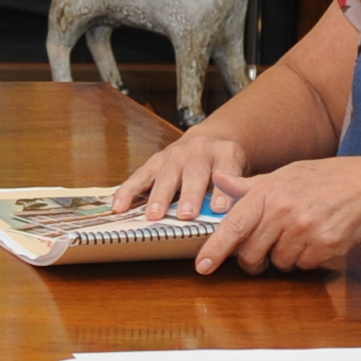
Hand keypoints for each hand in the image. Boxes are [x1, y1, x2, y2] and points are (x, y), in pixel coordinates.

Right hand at [109, 127, 247, 218]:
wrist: (210, 141)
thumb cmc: (226, 166)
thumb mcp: (241, 172)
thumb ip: (237, 191)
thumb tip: (233, 219)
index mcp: (226, 153)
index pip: (226, 170)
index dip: (222, 190)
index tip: (220, 209)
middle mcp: (199, 151)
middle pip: (194, 173)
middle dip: (189, 195)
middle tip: (187, 214)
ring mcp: (174, 155)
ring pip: (166, 175)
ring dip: (159, 196)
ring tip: (154, 215)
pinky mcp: (155, 161)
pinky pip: (139, 176)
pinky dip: (128, 191)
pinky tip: (119, 206)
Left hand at [190, 156, 360, 275]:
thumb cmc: (322, 179)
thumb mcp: (283, 174)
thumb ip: (248, 185)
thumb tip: (217, 178)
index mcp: (267, 191)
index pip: (233, 226)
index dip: (215, 249)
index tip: (202, 267)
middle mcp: (283, 211)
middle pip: (251, 253)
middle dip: (253, 260)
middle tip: (261, 254)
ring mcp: (304, 229)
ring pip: (278, 262)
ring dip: (284, 257)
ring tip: (299, 234)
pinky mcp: (324, 245)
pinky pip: (303, 265)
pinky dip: (306, 258)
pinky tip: (316, 239)